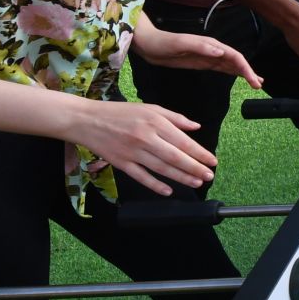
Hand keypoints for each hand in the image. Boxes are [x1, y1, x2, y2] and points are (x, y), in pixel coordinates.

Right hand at [68, 98, 217, 196]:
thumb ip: (174, 118)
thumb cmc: (119, 113)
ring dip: (181, 178)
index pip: (183, 141)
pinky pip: (141, 177)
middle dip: (195, 168)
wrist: (86, 120)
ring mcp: (132, 152)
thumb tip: (195, 126)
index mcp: (154, 122)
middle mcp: (145, 138)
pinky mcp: (121, 163)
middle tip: (209, 176)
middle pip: (175, 157)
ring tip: (196, 183)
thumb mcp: (149, 108)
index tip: (212, 161)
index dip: (200, 153)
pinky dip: (155, 185)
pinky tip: (168, 191)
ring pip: (161, 169)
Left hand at [131, 27, 263, 87]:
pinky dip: (232, 72)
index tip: (253, 80)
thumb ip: (201, 47)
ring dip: (244, 73)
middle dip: (249, 72)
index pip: (234, 56)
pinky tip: (239, 77)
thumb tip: (220, 52)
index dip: (245, 68)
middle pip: (236, 61)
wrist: (149, 44)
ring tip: (256, 82)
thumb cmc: (163, 43)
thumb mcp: (181, 44)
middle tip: (259, 85)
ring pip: (231, 65)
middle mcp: (212, 49)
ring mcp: (208, 56)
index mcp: (210, 45)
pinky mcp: (202, 62)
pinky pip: (222, 68)